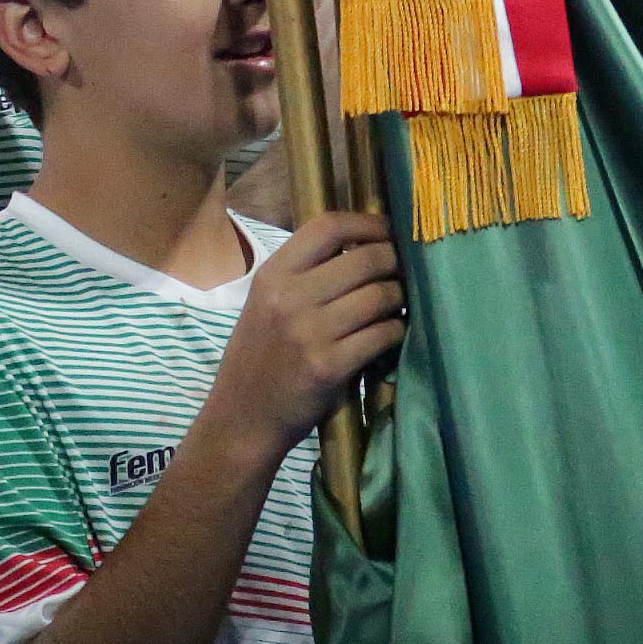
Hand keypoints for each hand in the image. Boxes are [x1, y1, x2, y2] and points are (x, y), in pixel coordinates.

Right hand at [208, 210, 401, 456]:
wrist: (240, 419)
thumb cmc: (260, 357)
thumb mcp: (267, 303)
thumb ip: (306, 273)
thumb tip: (366, 243)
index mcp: (273, 276)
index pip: (327, 226)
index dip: (367, 223)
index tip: (387, 230)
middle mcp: (289, 298)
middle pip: (365, 259)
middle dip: (394, 263)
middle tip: (402, 273)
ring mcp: (309, 333)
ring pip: (380, 296)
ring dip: (398, 299)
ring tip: (396, 306)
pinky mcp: (329, 366)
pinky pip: (383, 334)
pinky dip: (395, 332)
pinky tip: (390, 335)